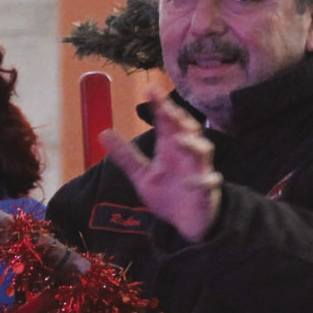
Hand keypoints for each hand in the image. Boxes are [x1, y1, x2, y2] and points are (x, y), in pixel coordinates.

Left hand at [100, 94, 221, 243]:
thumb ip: (126, 156)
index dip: (161, 105)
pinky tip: (193, 181)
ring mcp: (199, 171)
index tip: (150, 89)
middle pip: (187, 131)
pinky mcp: (207, 191)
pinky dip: (204, 181)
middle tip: (167, 110)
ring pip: (203, 152)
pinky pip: (210, 182)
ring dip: (192, 145)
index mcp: (170, 149)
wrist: (187, 223)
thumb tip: (103, 132)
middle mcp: (186, 155)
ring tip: (178, 140)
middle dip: (179, 119)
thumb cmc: (168, 194)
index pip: (166, 122)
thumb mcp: (143, 175)